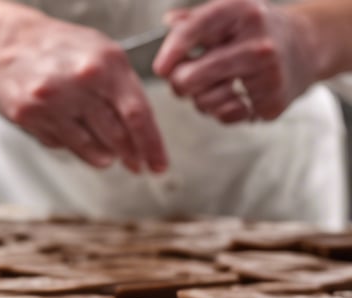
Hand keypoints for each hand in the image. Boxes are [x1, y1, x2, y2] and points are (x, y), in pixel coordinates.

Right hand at [0, 8, 167, 172]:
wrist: (7, 42)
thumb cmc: (58, 47)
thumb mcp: (101, 54)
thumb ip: (123, 89)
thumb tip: (141, 132)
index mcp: (106, 63)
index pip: (137, 114)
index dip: (151, 146)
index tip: (158, 165)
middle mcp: (80, 81)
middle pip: (116, 135)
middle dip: (130, 155)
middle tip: (135, 163)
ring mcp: (52, 101)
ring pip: (90, 147)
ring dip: (102, 156)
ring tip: (105, 154)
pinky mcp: (29, 116)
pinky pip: (61, 144)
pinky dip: (71, 144)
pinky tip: (68, 130)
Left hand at [153, 0, 319, 122]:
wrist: (307, 46)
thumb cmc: (258, 31)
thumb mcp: (229, 15)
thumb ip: (195, 20)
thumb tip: (168, 22)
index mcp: (241, 13)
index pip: (195, 30)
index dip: (172, 51)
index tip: (160, 68)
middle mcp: (256, 42)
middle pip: (190, 77)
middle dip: (179, 83)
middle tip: (184, 82)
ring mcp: (267, 73)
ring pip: (204, 101)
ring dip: (202, 99)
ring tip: (218, 86)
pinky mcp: (273, 99)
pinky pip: (227, 116)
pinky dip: (224, 111)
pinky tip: (236, 97)